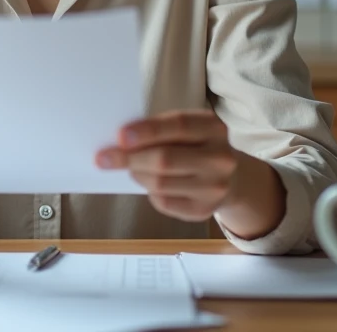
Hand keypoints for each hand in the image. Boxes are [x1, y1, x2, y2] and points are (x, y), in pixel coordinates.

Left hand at [95, 109, 239, 222]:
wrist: (231, 178)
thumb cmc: (195, 146)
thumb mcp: (188, 130)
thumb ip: (161, 130)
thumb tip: (120, 141)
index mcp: (214, 128)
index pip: (178, 125)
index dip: (148, 130)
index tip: (120, 136)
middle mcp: (220, 157)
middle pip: (165, 159)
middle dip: (130, 158)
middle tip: (104, 158)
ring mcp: (215, 186)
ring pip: (160, 183)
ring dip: (137, 174)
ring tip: (131, 168)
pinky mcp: (204, 210)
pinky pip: (164, 202)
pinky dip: (149, 192)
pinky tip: (150, 184)